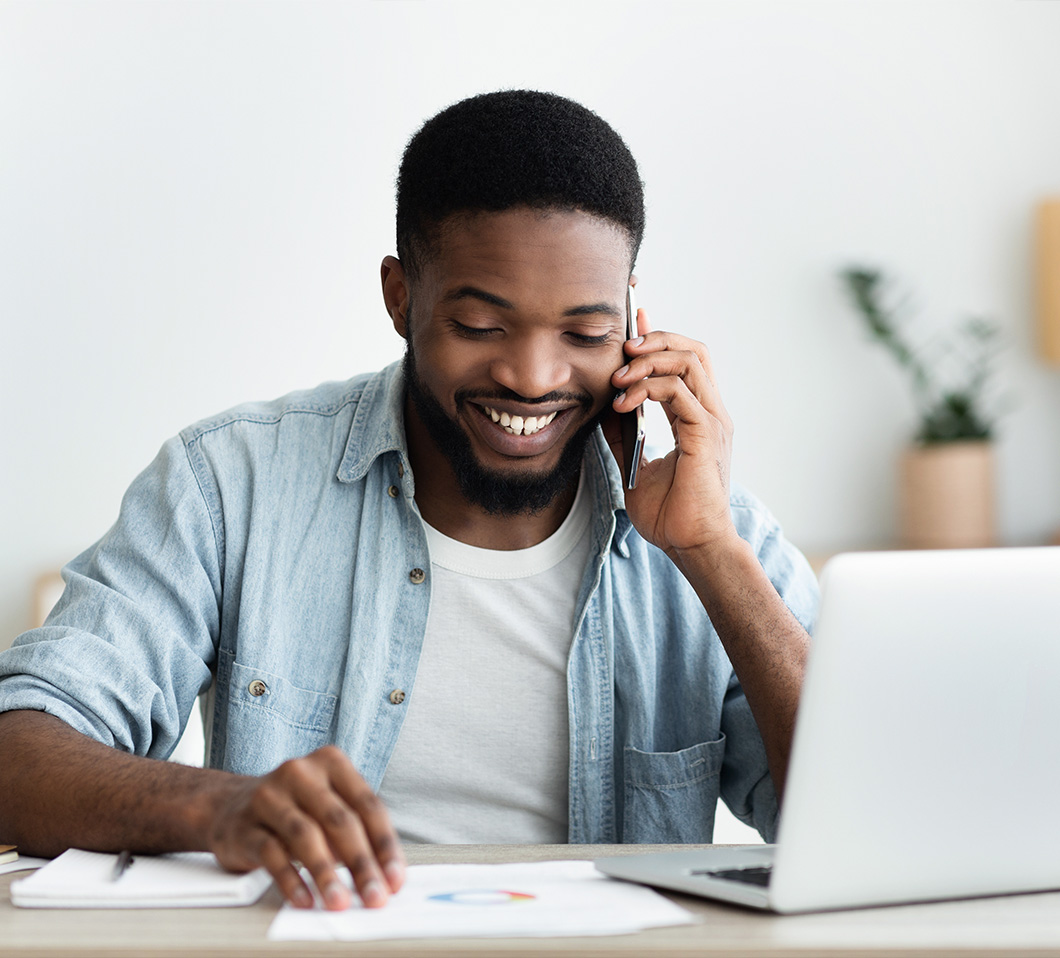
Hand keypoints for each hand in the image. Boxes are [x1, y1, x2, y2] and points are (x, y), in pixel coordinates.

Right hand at [207, 745, 404, 909]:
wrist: (230, 806)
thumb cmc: (294, 808)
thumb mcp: (327, 805)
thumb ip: (355, 829)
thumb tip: (383, 874)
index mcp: (331, 762)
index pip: (368, 805)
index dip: (385, 845)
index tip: (395, 879)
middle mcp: (300, 772)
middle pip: (340, 820)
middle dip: (362, 864)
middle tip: (375, 897)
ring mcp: (269, 796)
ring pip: (306, 836)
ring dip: (327, 874)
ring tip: (340, 902)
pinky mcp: (244, 825)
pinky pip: (271, 854)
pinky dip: (291, 880)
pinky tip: (306, 900)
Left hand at [604, 310, 737, 556]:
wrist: (692, 546)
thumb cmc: (671, 514)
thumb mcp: (635, 464)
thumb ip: (624, 433)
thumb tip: (604, 405)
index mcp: (699, 418)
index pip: (686, 361)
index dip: (660, 336)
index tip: (633, 321)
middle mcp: (711, 414)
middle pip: (693, 349)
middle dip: (655, 339)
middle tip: (621, 351)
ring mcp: (712, 422)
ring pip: (689, 361)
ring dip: (648, 361)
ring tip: (618, 378)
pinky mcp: (705, 435)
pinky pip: (679, 392)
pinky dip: (648, 389)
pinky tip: (623, 403)